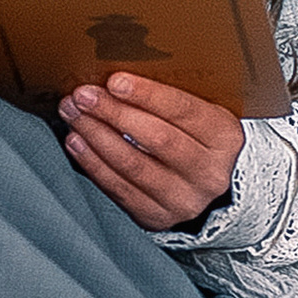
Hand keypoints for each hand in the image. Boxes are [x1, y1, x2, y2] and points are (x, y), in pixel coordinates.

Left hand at [61, 74, 244, 229]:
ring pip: (133, 165)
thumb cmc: (199, 142)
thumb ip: (170, 102)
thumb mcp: (201, 117)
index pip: (183, 111)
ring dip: (97, 136)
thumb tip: (116, 80)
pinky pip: (119, 189)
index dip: (146, 94)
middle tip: (84, 96)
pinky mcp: (158, 217)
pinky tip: (77, 143)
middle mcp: (209, 172)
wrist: (216, 191)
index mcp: (223, 137)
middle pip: (157, 138)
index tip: (114, 81)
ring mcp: (184, 199)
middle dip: (113, 113)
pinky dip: (93, 164)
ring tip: (74, 116)